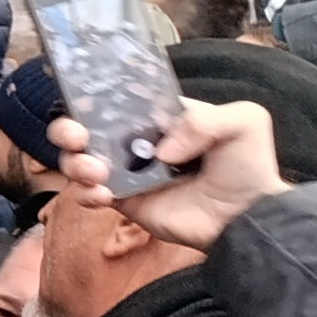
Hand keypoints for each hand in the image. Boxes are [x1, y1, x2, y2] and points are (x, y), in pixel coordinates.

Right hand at [49, 93, 284, 252]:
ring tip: (96, 171)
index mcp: (160, 117)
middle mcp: (138, 142)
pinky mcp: (123, 202)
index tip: (86, 103)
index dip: (94, 99)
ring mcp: (128, 173)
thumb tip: (160, 150)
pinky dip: (86, 193)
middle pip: (85, 128)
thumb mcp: (244, 122)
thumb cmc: (249, 167)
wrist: (247, 217)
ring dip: (75, 163)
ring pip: (79, 160)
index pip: (118, 101)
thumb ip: (203, 119)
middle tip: (77, 137)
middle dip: (68, 129)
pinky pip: (89, 195)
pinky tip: (103, 194)